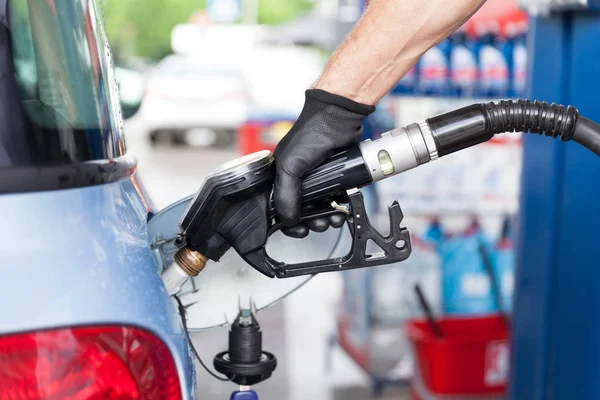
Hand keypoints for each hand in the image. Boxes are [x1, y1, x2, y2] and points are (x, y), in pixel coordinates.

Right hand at [273, 89, 373, 234]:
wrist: (339, 118)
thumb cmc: (311, 133)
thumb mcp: (290, 165)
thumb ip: (286, 194)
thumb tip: (288, 220)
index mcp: (281, 175)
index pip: (279, 207)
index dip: (288, 222)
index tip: (300, 230)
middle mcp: (297, 178)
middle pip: (302, 211)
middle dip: (311, 221)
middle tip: (320, 224)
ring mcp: (317, 178)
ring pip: (320, 207)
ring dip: (327, 217)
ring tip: (334, 218)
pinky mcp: (335, 176)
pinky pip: (335, 198)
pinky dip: (339, 207)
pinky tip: (342, 210)